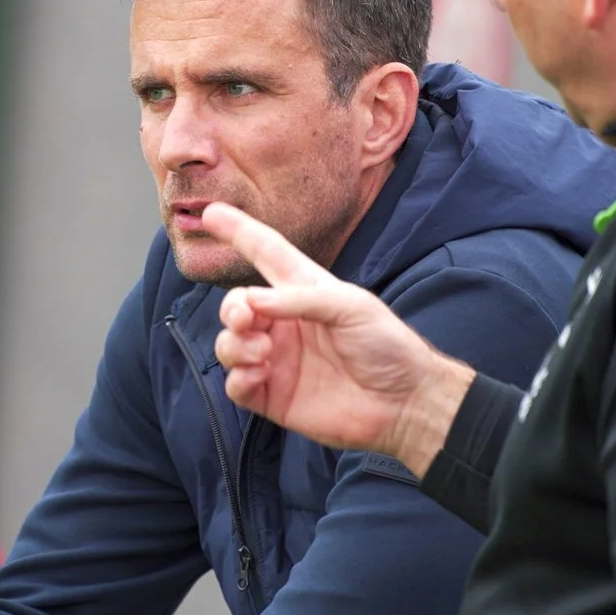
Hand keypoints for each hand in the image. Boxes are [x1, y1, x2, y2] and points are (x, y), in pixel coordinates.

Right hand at [205, 201, 473, 473]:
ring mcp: (276, 360)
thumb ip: (299, 299)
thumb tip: (251, 301)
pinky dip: (238, 377)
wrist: (404, 401)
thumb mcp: (350, 305)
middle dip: (231, 308)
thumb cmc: (386, 345)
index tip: (210, 212)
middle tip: (248, 317)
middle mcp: (284, 323)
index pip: (265, 254)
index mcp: (303, 292)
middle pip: (235, 305)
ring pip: (229, 344)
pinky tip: (259, 376)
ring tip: (263, 354)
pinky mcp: (273, 396)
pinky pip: (235, 385)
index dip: (239, 232)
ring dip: (235, 344)